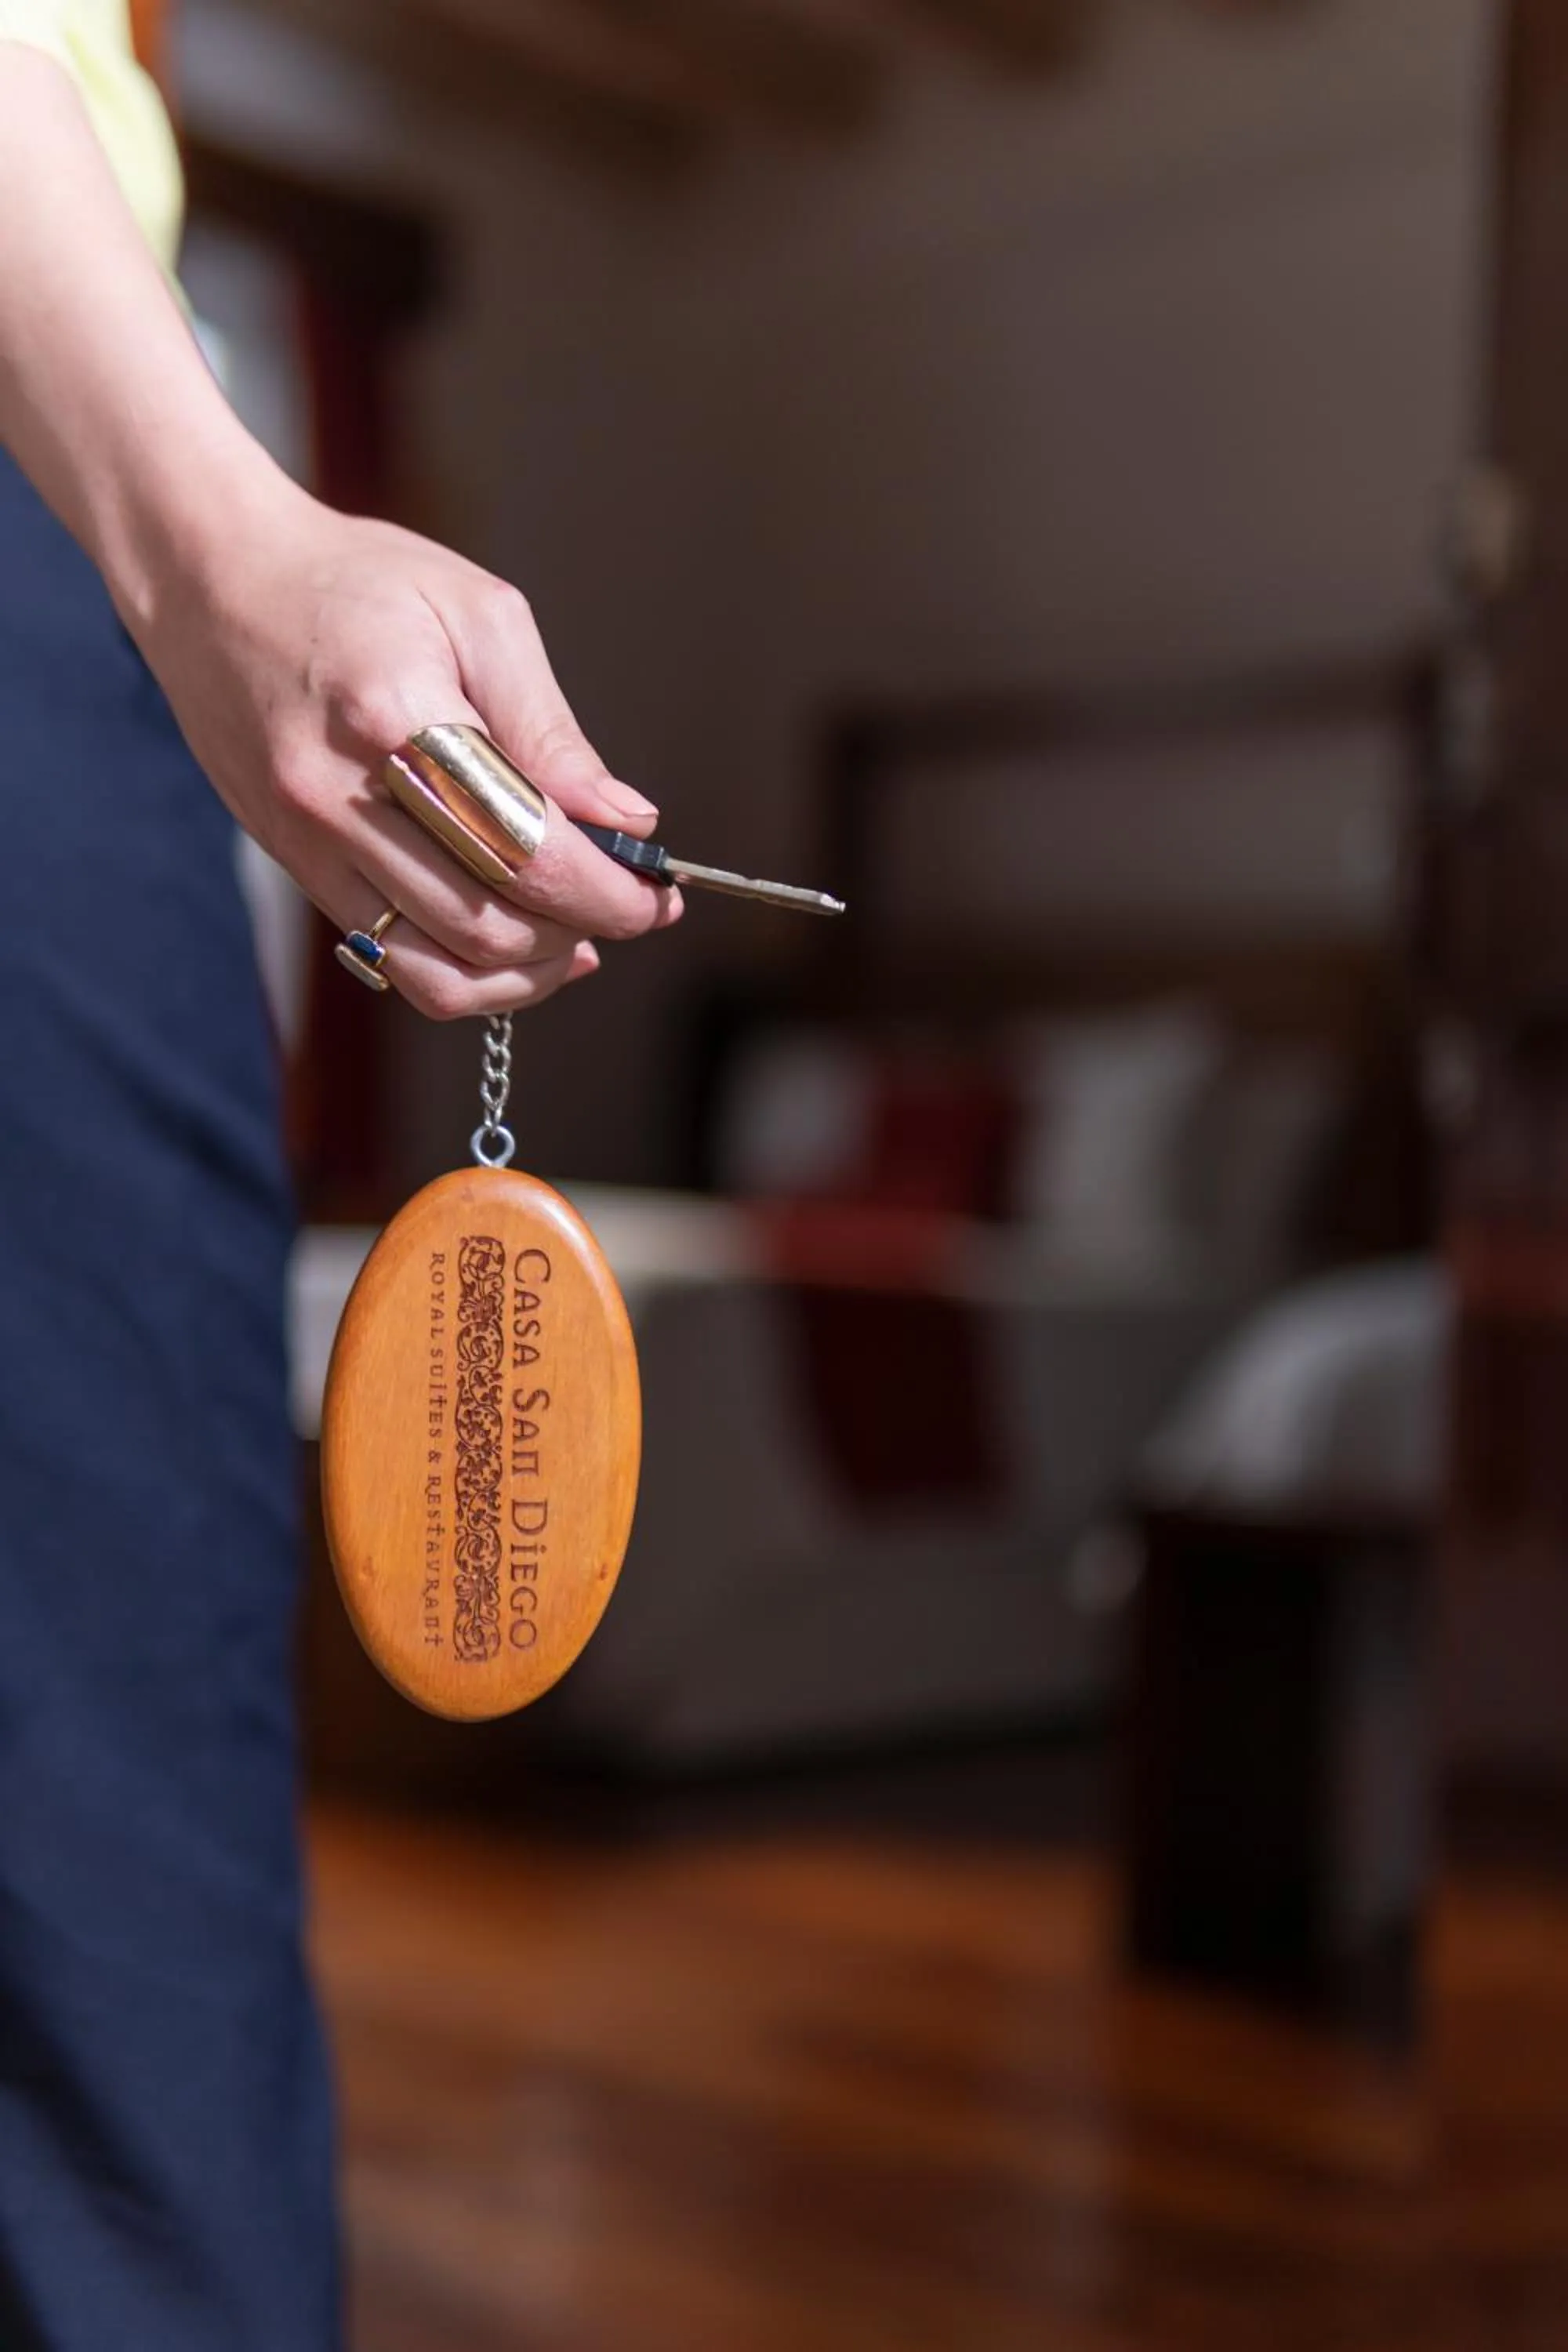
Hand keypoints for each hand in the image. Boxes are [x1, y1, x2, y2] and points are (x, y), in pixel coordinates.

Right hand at [135, 489, 681, 1017]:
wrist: (214, 581)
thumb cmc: (356, 583)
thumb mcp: (478, 615)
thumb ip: (551, 730)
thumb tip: (625, 820)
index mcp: (396, 715)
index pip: (524, 848)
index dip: (606, 890)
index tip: (654, 894)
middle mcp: (342, 796)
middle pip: (489, 921)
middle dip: (581, 929)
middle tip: (630, 907)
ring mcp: (311, 844)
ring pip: (442, 968)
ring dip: (529, 971)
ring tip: (577, 936)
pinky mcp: (298, 870)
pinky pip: (394, 965)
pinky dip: (470, 975)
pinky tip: (514, 945)